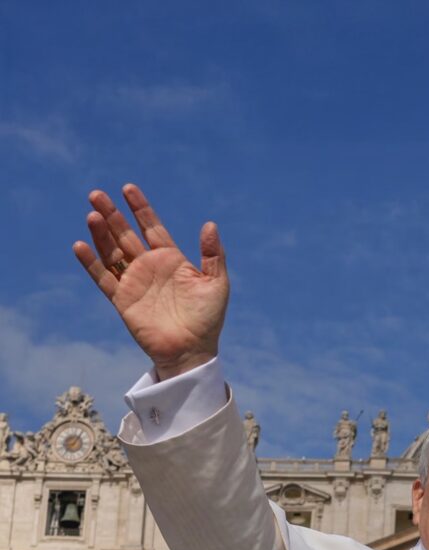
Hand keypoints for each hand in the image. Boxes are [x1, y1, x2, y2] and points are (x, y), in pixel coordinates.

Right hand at [73, 185, 229, 379]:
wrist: (191, 351)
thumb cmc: (207, 320)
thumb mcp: (216, 284)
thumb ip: (213, 255)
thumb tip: (210, 224)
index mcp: (171, 260)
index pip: (151, 228)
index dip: (140, 209)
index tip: (128, 188)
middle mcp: (149, 267)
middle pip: (125, 234)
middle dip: (112, 214)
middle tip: (97, 194)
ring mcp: (134, 282)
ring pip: (112, 252)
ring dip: (101, 234)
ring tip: (92, 214)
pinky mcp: (123, 300)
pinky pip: (103, 278)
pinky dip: (91, 263)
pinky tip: (81, 246)